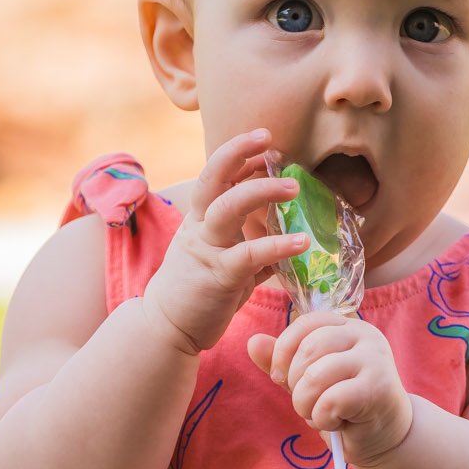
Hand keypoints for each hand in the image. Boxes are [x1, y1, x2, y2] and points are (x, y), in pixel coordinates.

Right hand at [139, 129, 309, 356]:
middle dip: (237, 152)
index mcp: (199, 221)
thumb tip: (286, 239)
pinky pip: (249, 254)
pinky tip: (302, 242)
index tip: (264, 141)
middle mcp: (199, 228)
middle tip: (268, 139)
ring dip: (261, 191)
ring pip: (228, 207)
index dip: (238, 155)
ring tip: (295, 187)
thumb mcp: (223, 261)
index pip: (215, 176)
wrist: (166, 329)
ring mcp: (206, 250)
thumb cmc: (198, 295)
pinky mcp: (218, 277)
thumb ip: (250, 246)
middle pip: (212, 178)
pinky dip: (278, 245)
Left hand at [246, 310, 413, 468]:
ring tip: (318, 415)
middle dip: (294, 383)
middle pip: (309, 348)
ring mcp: (375, 360)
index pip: (306, 322)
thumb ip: (284, 362)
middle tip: (306, 403)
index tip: (280, 377)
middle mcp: (365, 336)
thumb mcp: (309, 382)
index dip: (284, 350)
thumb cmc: (344, 407)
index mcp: (347, 326)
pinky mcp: (379, 388)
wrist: (383, 437)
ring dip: (306, 404)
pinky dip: (323, 418)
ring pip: (316, 375)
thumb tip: (252, 342)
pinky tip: (335, 423)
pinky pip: (331, 400)